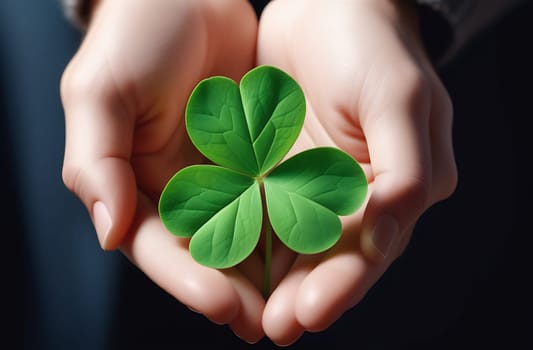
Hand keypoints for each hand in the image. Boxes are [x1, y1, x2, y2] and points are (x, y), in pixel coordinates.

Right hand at [60, 0, 264, 341]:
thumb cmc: (133, 36)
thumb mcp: (100, 92)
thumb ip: (95, 163)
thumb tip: (107, 233)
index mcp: (134, 185)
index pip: (159, 246)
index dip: (189, 279)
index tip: (224, 303)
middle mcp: (178, 190)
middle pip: (206, 254)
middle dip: (235, 291)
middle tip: (269, 323)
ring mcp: (219, 176)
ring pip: (244, 235)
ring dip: (267, 272)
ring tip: (296, 304)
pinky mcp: (254, 158)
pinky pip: (273, 197)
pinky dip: (289, 226)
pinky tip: (313, 250)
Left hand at [257, 0, 457, 344]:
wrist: (326, 3)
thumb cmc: (372, 46)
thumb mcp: (399, 100)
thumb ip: (406, 174)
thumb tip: (385, 240)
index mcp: (397, 185)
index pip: (372, 248)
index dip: (343, 284)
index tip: (309, 313)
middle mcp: (357, 193)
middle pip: (330, 255)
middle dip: (302, 293)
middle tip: (273, 327)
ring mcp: (315, 183)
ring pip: (292, 242)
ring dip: (270, 278)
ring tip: (246, 313)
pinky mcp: (279, 168)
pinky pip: (260, 209)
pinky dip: (245, 237)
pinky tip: (225, 262)